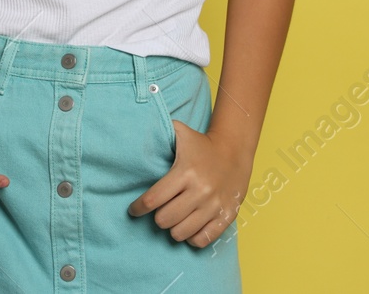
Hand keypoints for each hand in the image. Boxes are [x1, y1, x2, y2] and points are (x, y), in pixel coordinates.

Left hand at [127, 121, 252, 246]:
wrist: (234, 151)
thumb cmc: (201, 144)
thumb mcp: (181, 132)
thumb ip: (159, 130)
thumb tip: (136, 127)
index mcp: (185, 172)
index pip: (153, 199)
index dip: (138, 208)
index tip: (133, 210)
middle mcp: (200, 191)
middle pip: (165, 219)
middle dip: (157, 217)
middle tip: (158, 211)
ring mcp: (214, 206)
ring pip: (181, 233)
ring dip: (173, 228)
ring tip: (173, 219)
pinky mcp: (226, 216)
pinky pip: (203, 240)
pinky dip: (192, 238)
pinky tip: (188, 227)